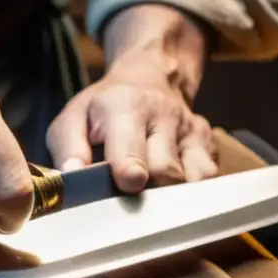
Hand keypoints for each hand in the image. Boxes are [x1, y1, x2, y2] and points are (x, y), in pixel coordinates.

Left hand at [46, 4, 218, 192]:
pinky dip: (191, 193)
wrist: (147, 79)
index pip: (133, 148)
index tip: (126, 185)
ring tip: (150, 194)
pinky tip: (171, 188)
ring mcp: (191, 129)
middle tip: (129, 198)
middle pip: (165, 171)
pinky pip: (208, 180)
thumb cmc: (103, 109)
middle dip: (147, 193)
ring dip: (170, 197)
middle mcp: (164, 115)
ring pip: (192, 180)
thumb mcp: (74, 118)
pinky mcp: (208, 143)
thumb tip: (72, 176)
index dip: (130, 171)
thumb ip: (68, 148)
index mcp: (126, 107)